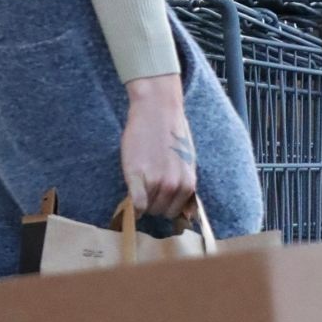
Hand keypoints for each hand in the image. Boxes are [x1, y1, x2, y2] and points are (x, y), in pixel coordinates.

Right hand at [121, 75, 196, 219]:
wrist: (157, 111)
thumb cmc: (172, 133)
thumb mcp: (187, 162)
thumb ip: (184, 183)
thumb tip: (183, 208)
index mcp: (188, 183)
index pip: (175, 211)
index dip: (166, 206)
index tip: (159, 200)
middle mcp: (174, 185)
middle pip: (161, 211)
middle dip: (154, 204)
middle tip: (148, 189)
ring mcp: (155, 181)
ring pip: (148, 208)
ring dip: (143, 200)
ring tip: (141, 183)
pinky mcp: (136, 174)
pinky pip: (136, 202)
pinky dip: (133, 205)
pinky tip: (132, 194)